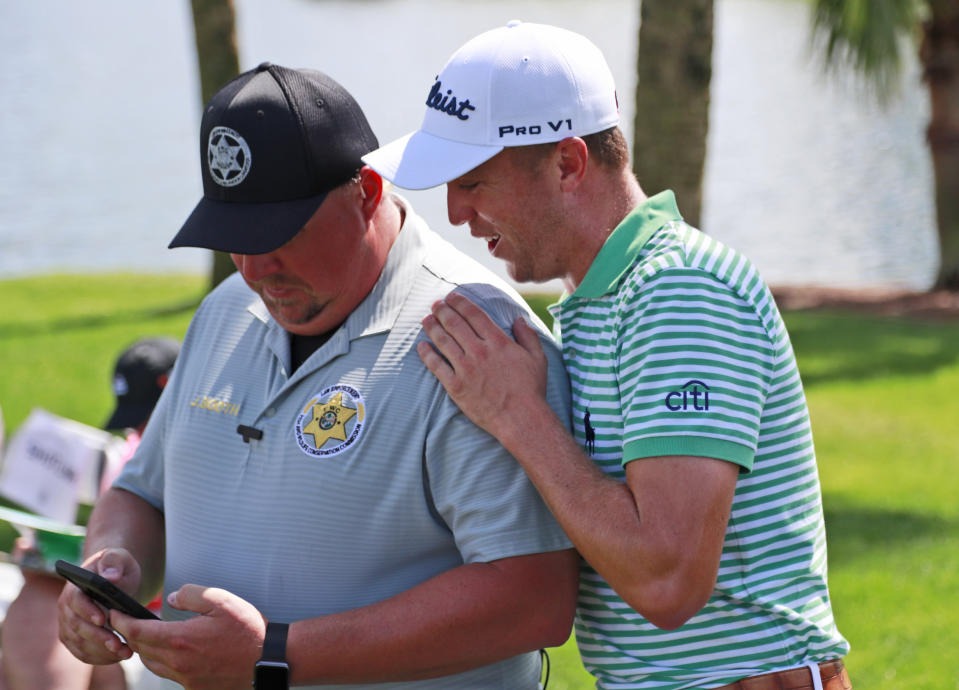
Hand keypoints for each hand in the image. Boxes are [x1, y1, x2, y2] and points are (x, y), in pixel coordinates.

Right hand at [57, 548, 141, 664]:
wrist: (112, 576)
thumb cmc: (115, 566)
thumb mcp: (119, 557)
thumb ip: (114, 562)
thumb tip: (110, 576)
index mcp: (75, 586)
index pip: (76, 600)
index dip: (88, 611)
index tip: (103, 620)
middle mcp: (66, 607)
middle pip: (76, 626)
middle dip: (98, 637)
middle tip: (118, 645)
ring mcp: (68, 624)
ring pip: (78, 643)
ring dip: (100, 651)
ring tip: (124, 653)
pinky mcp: (74, 637)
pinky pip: (82, 652)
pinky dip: (98, 657)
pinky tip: (117, 657)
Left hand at [111, 584, 266, 689]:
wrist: (268, 660)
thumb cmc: (247, 628)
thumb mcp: (220, 599)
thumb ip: (190, 595)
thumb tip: (169, 600)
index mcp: (181, 639)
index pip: (136, 632)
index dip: (121, 621)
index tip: (114, 612)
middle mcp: (178, 663)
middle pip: (140, 650)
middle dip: (130, 634)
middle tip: (127, 620)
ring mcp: (186, 679)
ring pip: (152, 665)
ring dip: (145, 650)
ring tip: (148, 636)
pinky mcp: (195, 688)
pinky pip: (169, 676)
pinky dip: (163, 663)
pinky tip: (174, 652)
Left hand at [418, 291, 549, 439]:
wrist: (521, 419)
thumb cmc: (531, 389)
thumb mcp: (538, 358)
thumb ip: (528, 336)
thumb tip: (518, 319)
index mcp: (498, 342)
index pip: (474, 314)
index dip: (460, 302)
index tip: (452, 297)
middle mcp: (479, 351)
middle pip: (455, 324)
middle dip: (443, 311)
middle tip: (435, 304)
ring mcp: (465, 369)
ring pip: (443, 341)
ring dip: (432, 327)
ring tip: (426, 320)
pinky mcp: (456, 386)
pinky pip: (436, 366)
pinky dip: (427, 354)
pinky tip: (421, 346)